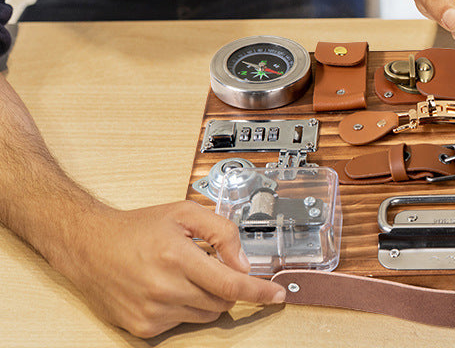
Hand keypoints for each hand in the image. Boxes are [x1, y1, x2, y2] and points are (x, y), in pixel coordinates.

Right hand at [59, 200, 284, 337]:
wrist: (90, 247)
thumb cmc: (138, 228)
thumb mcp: (185, 213)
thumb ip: (221, 232)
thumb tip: (243, 262)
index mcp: (177, 256)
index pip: (230, 284)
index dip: (258, 291)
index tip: (277, 295)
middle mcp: (164, 288)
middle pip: (221, 302)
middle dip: (226, 285)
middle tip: (209, 265)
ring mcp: (152, 312)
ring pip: (205, 315)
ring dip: (206, 297)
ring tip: (184, 273)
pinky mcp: (142, 329)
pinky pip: (182, 323)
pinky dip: (184, 307)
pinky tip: (167, 287)